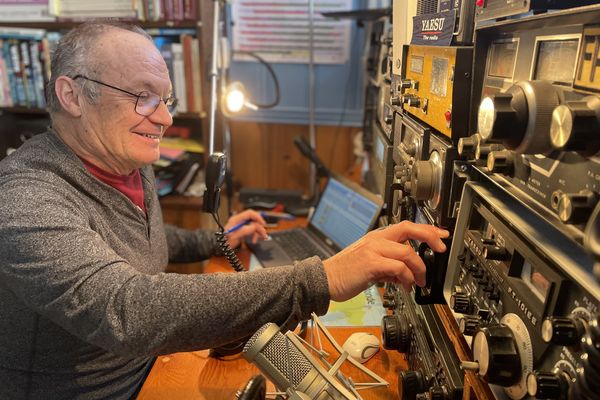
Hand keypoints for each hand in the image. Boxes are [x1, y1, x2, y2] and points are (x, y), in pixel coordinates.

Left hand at [224, 209, 267, 247]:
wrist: (222, 247)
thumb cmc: (226, 241)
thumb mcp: (234, 237)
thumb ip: (244, 230)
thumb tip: (254, 226)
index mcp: (236, 219)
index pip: (249, 213)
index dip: (257, 217)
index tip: (262, 223)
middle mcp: (240, 221)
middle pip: (253, 220)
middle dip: (259, 227)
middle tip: (263, 234)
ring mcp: (242, 225)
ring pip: (254, 225)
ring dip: (259, 232)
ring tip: (262, 238)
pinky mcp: (244, 229)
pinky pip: (253, 230)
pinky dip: (255, 235)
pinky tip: (254, 240)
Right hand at [322, 221, 449, 301]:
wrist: (325, 279)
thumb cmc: (345, 272)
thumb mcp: (370, 263)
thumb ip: (389, 264)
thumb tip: (407, 272)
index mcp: (377, 237)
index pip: (406, 226)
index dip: (426, 229)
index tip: (440, 234)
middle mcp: (376, 239)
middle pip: (409, 229)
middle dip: (430, 237)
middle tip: (441, 249)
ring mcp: (373, 250)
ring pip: (407, 252)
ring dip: (418, 269)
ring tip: (419, 281)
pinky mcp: (371, 263)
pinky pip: (398, 268)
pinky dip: (407, 278)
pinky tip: (406, 286)